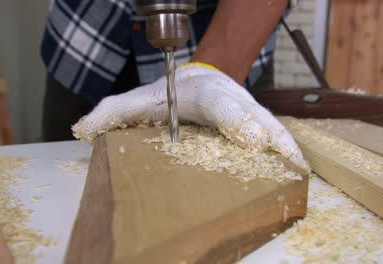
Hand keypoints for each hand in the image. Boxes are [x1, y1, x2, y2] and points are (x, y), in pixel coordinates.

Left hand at [73, 64, 308, 169]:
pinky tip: (297, 169)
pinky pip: (274, 134)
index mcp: (201, 93)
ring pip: (269, 124)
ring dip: (285, 146)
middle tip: (284, 158)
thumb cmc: (168, 94)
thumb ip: (111, 111)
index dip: (236, 119)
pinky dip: (287, 150)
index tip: (251, 138)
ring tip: (297, 171)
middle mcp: (229, 98)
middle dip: (268, 135)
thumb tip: (84, 129)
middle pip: (253, 115)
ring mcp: (246, 109)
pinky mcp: (256, 121)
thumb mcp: (137, 99)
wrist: (198, 79)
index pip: (220, 104)